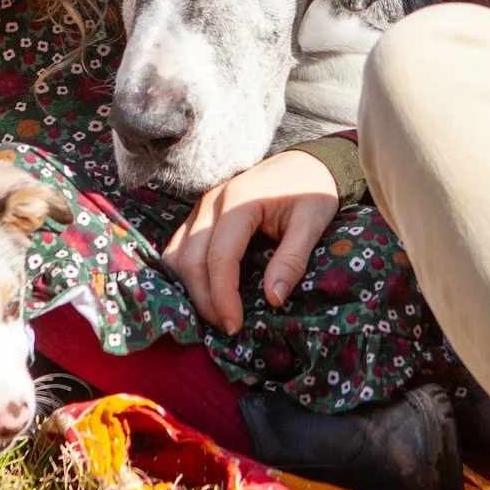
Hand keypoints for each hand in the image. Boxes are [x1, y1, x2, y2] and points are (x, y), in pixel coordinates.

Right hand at [163, 149, 340, 334]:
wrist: (307, 162)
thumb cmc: (312, 189)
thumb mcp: (313, 222)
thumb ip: (293, 259)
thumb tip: (273, 300)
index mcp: (239, 201)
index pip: (219, 257)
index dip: (223, 296)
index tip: (235, 325)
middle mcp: (212, 201)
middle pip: (190, 259)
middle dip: (204, 299)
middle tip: (228, 326)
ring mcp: (201, 206)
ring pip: (176, 254)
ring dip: (190, 288)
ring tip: (216, 313)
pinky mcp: (200, 214)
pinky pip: (179, 248)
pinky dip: (186, 274)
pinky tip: (205, 294)